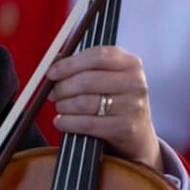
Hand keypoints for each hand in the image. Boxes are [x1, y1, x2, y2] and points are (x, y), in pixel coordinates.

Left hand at [47, 45, 162, 171]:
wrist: (138, 133)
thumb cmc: (115, 100)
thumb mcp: (107, 76)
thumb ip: (82, 65)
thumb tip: (52, 62)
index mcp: (130, 63)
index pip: (97, 56)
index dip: (69, 64)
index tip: (51, 72)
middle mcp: (135, 83)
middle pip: (87, 80)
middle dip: (62, 87)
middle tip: (52, 93)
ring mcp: (133, 106)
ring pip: (84, 103)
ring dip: (64, 105)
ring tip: (60, 106)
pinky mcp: (126, 128)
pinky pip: (87, 124)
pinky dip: (68, 123)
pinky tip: (61, 122)